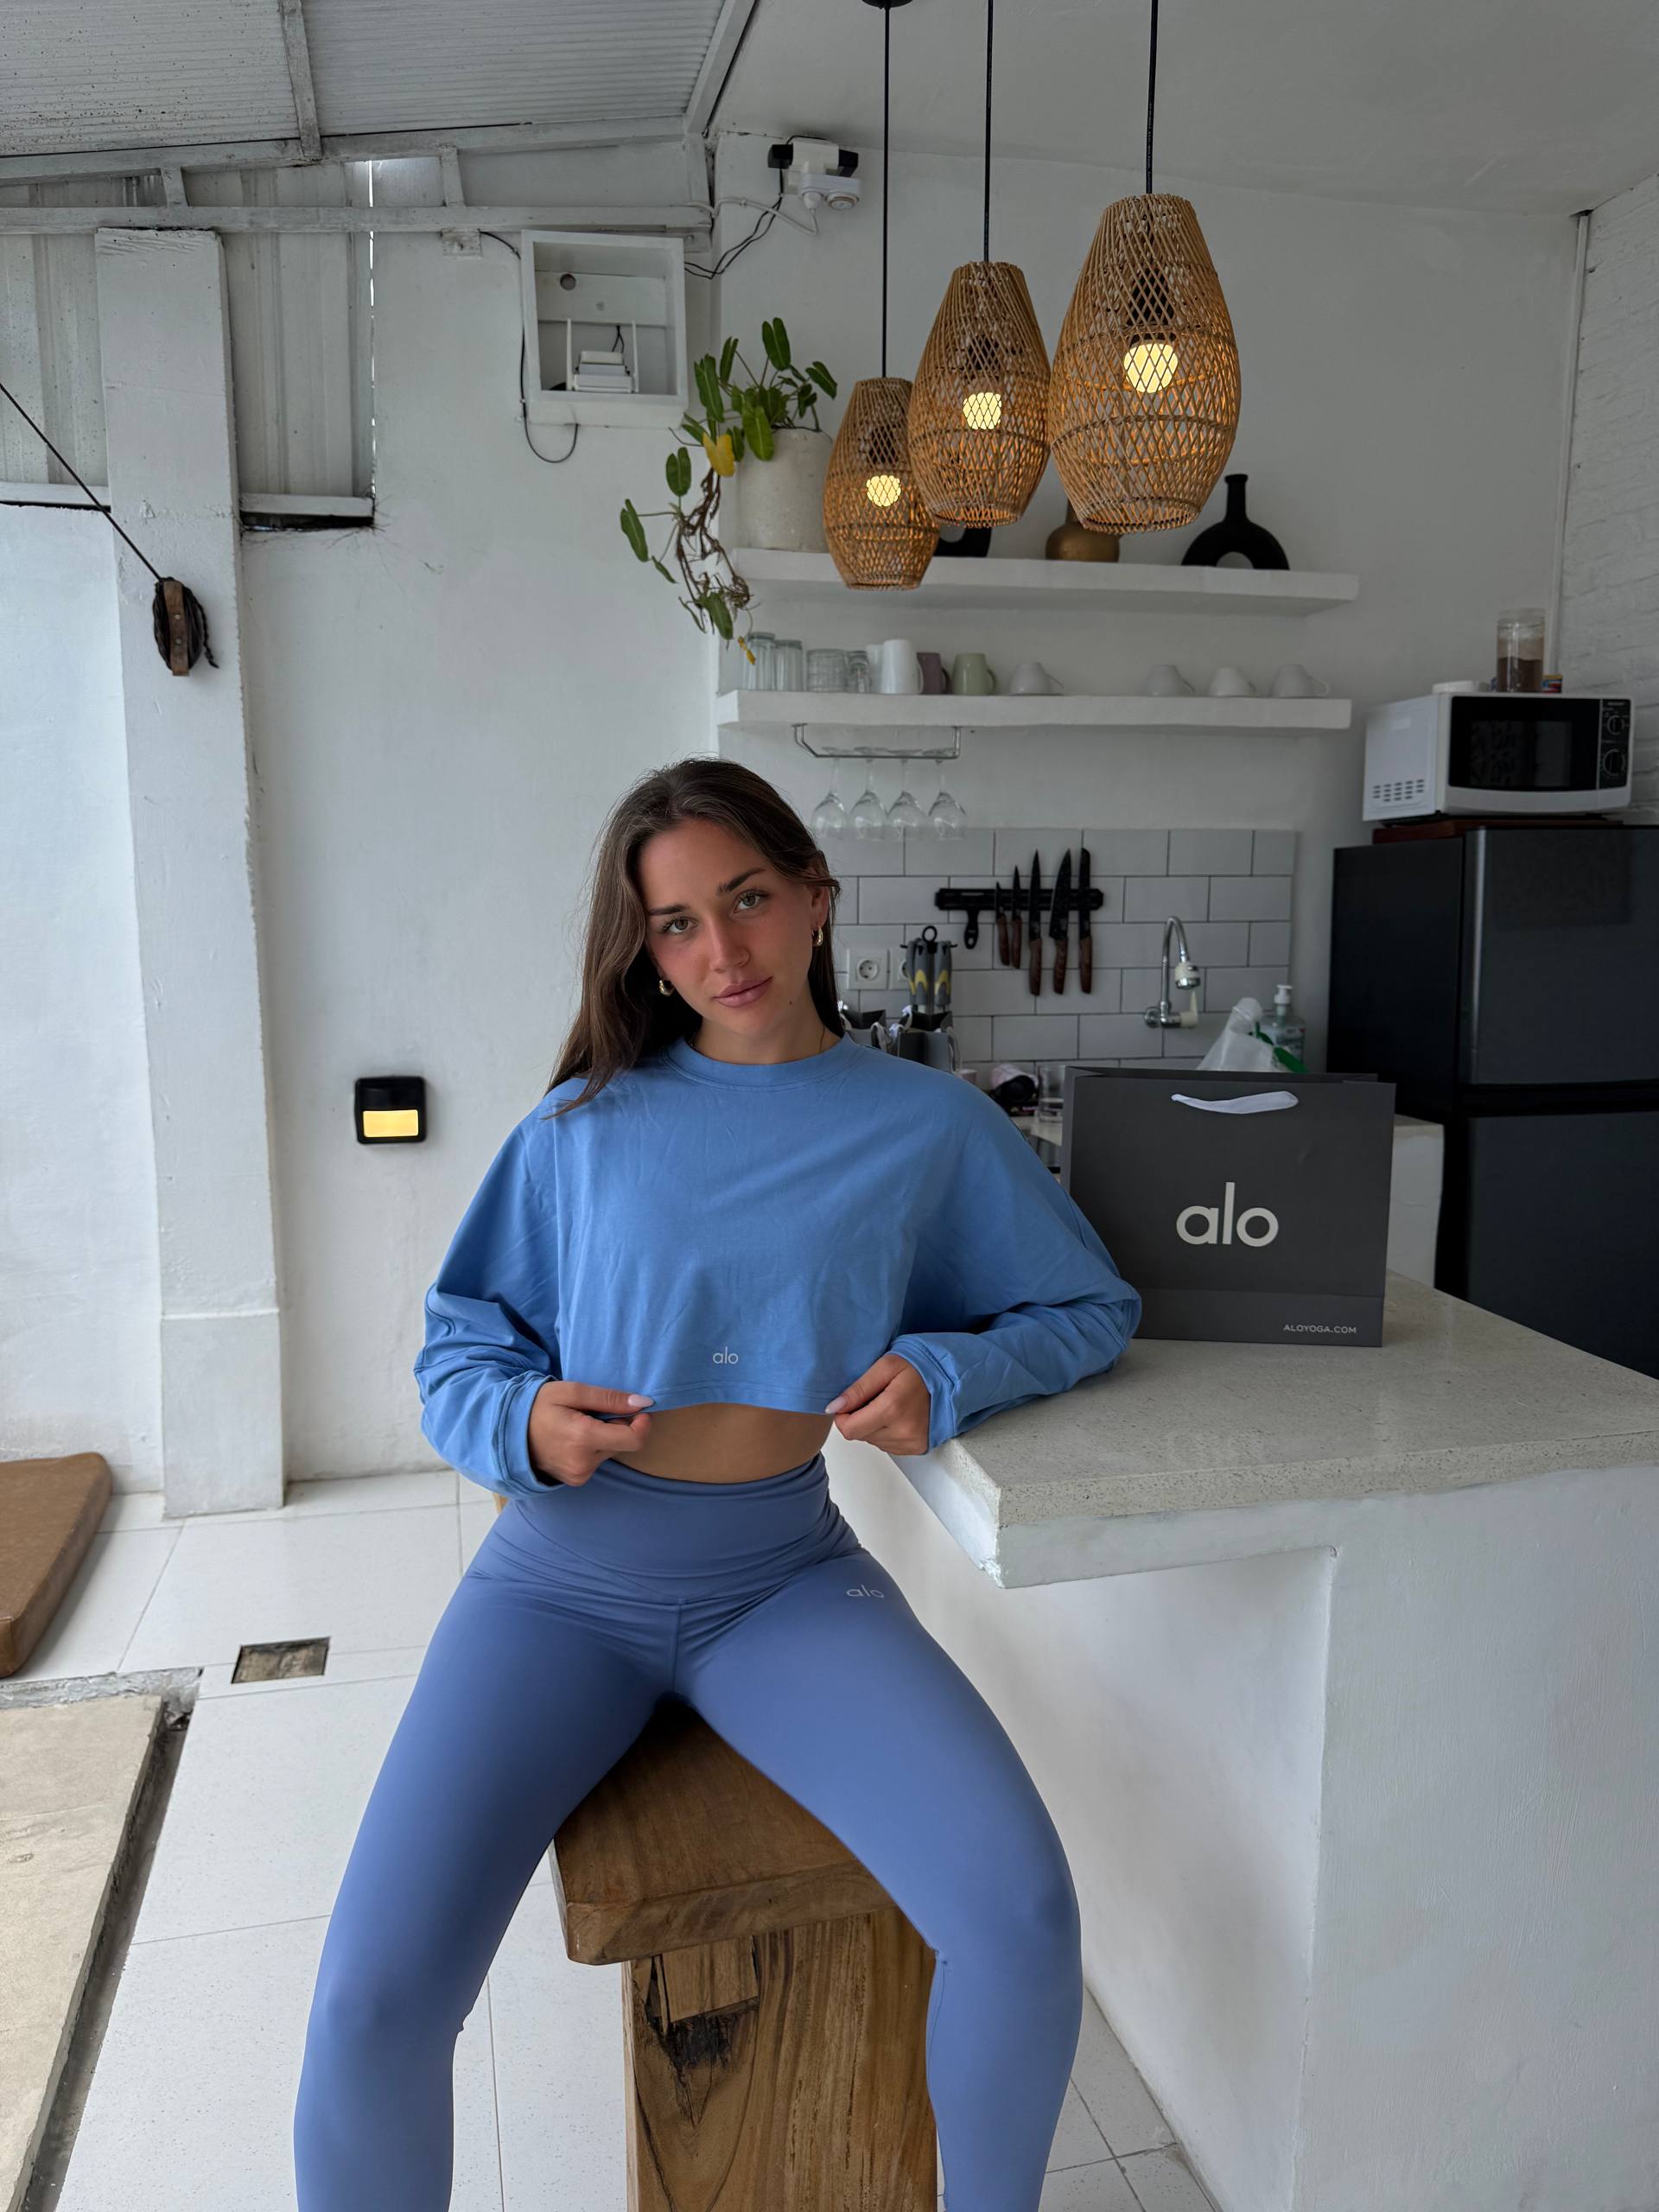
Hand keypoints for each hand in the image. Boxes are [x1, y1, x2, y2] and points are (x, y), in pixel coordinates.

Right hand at [527, 1380, 652, 1485]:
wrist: (507, 1432)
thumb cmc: (538, 1406)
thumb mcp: (571, 1392)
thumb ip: (609, 1398)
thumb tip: (643, 1403)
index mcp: (584, 1438)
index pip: (634, 1439)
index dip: (643, 1423)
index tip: (638, 1409)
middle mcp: (584, 1463)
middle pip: (623, 1443)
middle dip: (618, 1425)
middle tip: (595, 1411)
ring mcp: (579, 1475)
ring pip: (611, 1451)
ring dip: (605, 1436)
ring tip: (579, 1423)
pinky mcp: (576, 1480)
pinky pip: (598, 1460)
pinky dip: (594, 1447)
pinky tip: (574, 1438)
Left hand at [823, 1354, 931, 1455]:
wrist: (950, 1379)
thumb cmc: (919, 1369)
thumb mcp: (885, 1366)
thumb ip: (858, 1388)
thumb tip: (834, 1407)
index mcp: (892, 1409)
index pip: (849, 1429)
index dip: (842, 1417)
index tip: (848, 1403)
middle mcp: (902, 1431)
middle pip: (860, 1435)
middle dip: (859, 1418)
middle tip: (873, 1399)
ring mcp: (911, 1443)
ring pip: (872, 1441)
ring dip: (873, 1425)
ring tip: (888, 1405)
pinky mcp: (917, 1448)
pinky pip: (887, 1445)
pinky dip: (886, 1432)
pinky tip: (897, 1416)